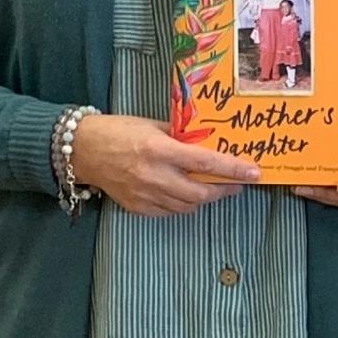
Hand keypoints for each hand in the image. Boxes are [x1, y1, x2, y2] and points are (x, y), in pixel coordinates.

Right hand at [75, 111, 263, 215]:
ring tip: (211, 187)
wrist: (84, 150)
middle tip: (236, 183)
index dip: (234, 169)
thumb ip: (181, 138)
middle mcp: (154, 175)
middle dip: (224, 189)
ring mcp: (145, 195)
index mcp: (160, 150)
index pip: (206, 163)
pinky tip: (184, 192)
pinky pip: (170, 211)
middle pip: (202, 193)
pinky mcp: (138, 207)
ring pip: (188, 206)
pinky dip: (182, 204)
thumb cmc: (119, 131)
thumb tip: (209, 144)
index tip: (253, 172)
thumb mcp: (153, 126)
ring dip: (205, 198)